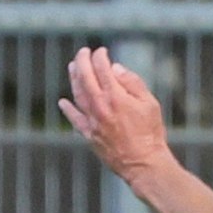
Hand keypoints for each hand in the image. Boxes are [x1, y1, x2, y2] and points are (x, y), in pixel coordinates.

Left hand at [59, 46, 171, 181]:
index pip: (102, 69)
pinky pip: (74, 118)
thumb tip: (114, 68)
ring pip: (77, 95)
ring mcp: (91, 121)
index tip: (101, 51)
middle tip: (82, 52)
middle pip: (85, 78)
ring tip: (72, 67)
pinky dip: (68, 108)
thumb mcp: (149, 103)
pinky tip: (63, 101)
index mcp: (115, 96)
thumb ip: (132, 83)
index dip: (100, 58)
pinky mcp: (88, 134)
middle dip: (82, 62)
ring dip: (73, 79)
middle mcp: (99, 107)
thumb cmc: (150, 132)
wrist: (141, 162)